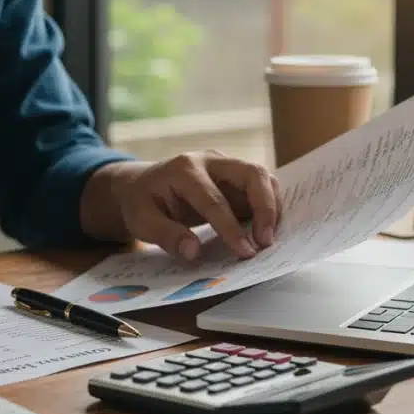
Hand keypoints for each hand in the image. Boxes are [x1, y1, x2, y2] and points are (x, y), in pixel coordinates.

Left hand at [88, 152, 281, 260]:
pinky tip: (267, 229)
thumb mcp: (142, 221)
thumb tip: (194, 252)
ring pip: (262, 176)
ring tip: (268, 238)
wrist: (143, 185)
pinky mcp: (236, 176)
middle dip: (265, 207)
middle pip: (251, 173)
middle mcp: (210, 160)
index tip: (245, 252)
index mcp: (184, 169)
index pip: (214, 199)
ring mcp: (226, 165)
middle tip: (266, 242)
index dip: (231, 228)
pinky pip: (261, 186)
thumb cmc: (143, 202)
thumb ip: (167, 236)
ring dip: (272, 206)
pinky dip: (269, 206)